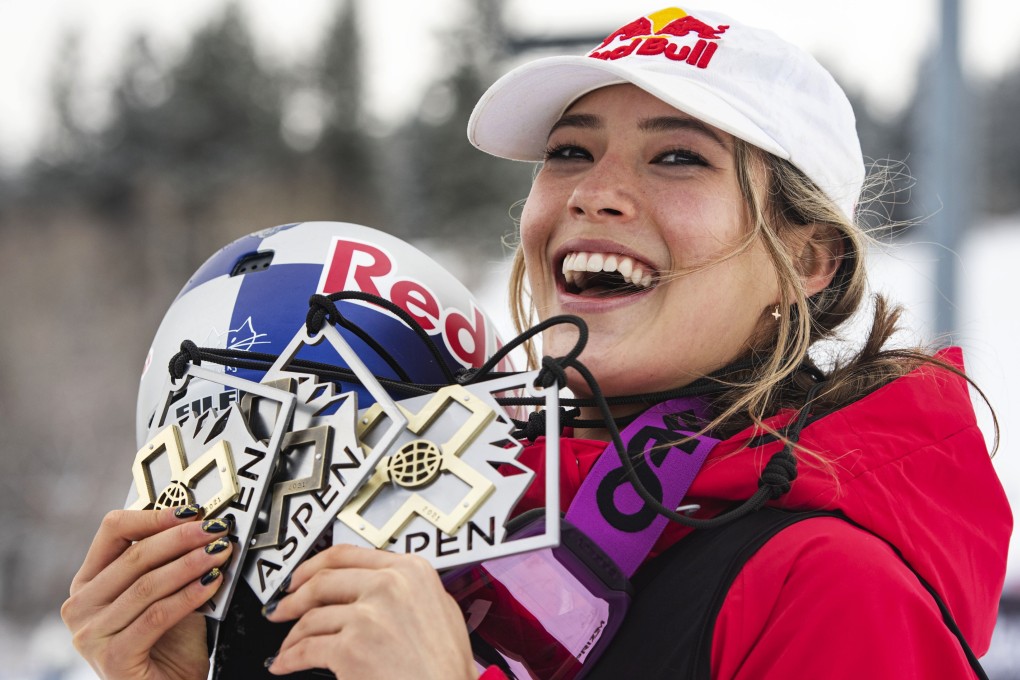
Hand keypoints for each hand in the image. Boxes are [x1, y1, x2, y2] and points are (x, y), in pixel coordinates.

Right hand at [61, 506, 234, 679]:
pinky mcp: (112, 658)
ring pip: (147, 585)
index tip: (192, 511)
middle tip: (215, 529)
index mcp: (89, 582)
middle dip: (181, 538)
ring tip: (221, 552)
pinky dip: (189, 596)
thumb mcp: (166, 593)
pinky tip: (212, 583)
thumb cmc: (169, 643)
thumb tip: (201, 522)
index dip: (155, 517)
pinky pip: (156, 616)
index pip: (113, 530)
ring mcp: (91, 635)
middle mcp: (80, 606)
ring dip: (190, 564)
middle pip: (133, 556)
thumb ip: (169, 561)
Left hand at [264, 544, 476, 679]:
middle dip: (294, 597)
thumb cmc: (446, 667)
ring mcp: (368, 615)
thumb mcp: (440, 609)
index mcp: (411, 570)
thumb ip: (407, 589)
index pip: (348, 554)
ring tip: (287, 647)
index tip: (301, 577)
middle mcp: (389, 585)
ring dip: (292, 636)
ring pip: (312, 617)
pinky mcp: (351, 648)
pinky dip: (290, 658)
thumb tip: (375, 582)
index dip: (315, 565)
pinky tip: (286, 663)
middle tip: (282, 607)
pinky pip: (307, 649)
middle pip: (324, 580)